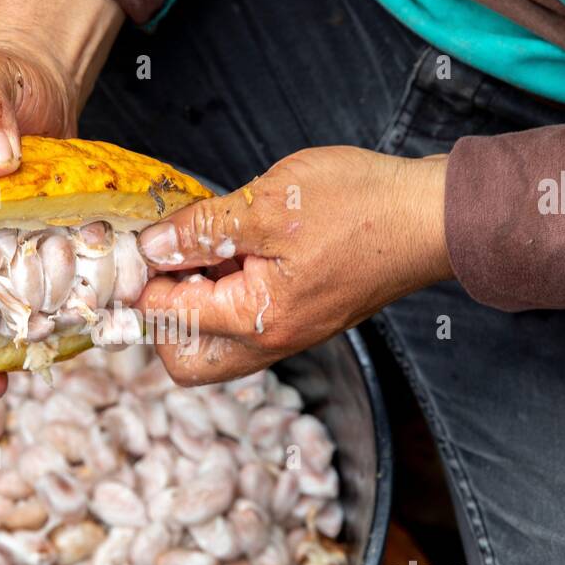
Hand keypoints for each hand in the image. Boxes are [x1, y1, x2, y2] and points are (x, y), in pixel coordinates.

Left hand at [135, 146, 451, 384]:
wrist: (431, 217)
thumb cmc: (362, 206)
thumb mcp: (270, 202)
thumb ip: (204, 230)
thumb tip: (153, 246)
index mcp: (257, 319)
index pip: (169, 319)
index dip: (142, 281)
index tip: (133, 245)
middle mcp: (271, 341)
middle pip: (186, 361)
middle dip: (161, 316)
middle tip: (163, 262)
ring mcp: (287, 335)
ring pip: (215, 348)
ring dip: (193, 306)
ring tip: (199, 250)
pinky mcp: (300, 319)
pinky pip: (244, 326)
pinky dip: (224, 296)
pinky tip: (230, 251)